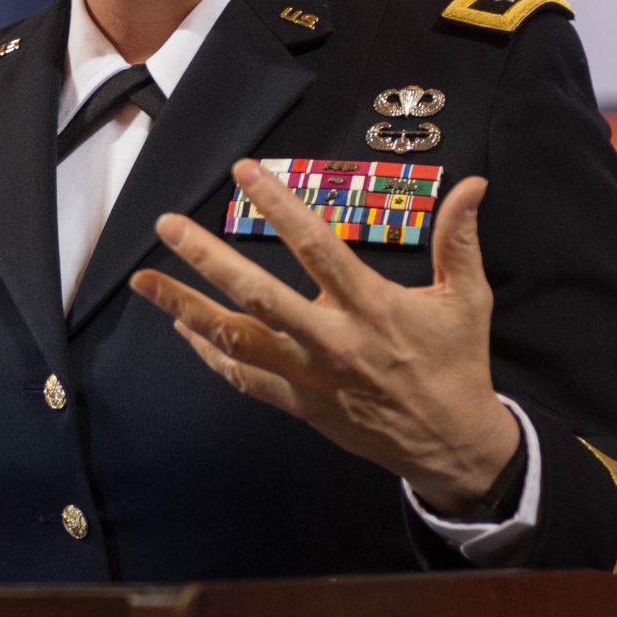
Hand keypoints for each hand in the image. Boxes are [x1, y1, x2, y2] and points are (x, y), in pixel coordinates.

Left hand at [127, 159, 519, 514]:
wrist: (452, 445)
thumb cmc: (456, 363)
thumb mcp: (467, 299)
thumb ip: (460, 240)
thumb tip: (474, 185)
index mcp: (371, 306)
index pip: (316, 246)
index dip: (279, 205)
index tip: (243, 170)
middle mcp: (332, 341)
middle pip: (258, 295)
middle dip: (207, 259)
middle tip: (167, 225)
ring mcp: (309, 376)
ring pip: (236, 340)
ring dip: (186, 308)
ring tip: (143, 280)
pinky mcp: (299, 404)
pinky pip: (244, 378)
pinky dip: (209, 353)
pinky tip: (181, 329)